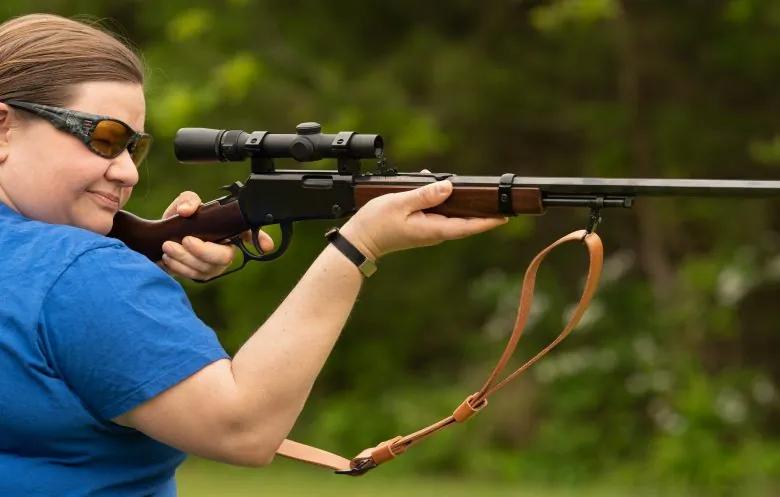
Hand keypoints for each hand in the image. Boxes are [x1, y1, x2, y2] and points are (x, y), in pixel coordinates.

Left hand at [156, 191, 274, 280]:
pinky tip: (168, 257)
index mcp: (229, 230)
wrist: (162, 239)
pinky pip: (193, 276)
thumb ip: (188, 201)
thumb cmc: (180, 221)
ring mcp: (214, 265)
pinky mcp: (201, 276)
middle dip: (203, 251)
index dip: (261, 240)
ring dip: (185, 258)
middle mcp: (226, 249)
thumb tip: (187, 211)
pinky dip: (178, 267)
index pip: (250, 234)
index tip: (266, 245)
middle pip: (224, 257)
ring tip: (168, 246)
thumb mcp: (184, 204)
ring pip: (206, 269)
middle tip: (185, 239)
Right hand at [339, 171, 507, 259]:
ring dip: (464, 205)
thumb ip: (424, 194)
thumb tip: (449, 186)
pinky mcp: (422, 227)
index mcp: (432, 229)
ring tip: (480, 195)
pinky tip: (441, 188)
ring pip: (453, 217)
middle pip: (465, 222)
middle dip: (482, 212)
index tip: (504, 217)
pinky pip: (440, 213)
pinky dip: (445, 202)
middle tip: (500, 203)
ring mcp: (428, 231)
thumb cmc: (376, 224)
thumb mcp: (399, 203)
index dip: (487, 222)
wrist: (360, 241)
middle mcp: (434, 232)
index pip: (466, 226)